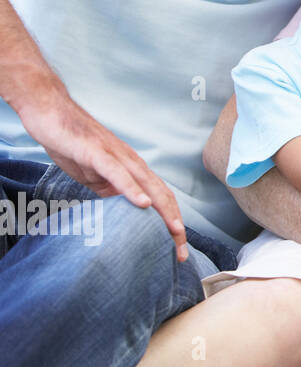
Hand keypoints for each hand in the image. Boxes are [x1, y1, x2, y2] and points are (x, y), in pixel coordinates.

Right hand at [20, 90, 187, 260]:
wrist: (52, 113)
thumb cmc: (73, 144)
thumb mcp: (94, 175)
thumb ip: (111, 190)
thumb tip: (124, 207)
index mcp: (132, 170)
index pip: (160, 199)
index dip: (171, 223)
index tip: (177, 248)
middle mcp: (132, 163)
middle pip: (162, 196)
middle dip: (174, 225)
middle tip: (181, 253)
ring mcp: (117, 157)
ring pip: (147, 186)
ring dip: (163, 210)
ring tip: (175, 232)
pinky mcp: (98, 153)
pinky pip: (119, 173)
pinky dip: (133, 189)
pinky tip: (143, 204)